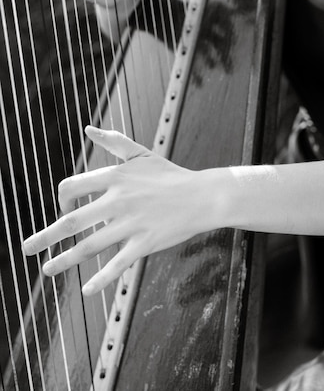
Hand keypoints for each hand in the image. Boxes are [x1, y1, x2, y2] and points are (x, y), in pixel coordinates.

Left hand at [23, 126, 218, 295]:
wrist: (203, 195)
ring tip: (46, 269)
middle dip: (46, 235)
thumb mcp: (141, 154)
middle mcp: (120, 200)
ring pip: (91, 245)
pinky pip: (118, 264)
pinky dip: (102, 278)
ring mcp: (132, 223)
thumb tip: (88, 129)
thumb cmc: (170, 174)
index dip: (61, 199)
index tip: (63, 210)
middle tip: (26, 248)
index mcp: (116, 176)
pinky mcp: (146, 243)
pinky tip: (86, 289)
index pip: (73, 187)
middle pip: (73, 219)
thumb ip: (114, 141)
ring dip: (64, 259)